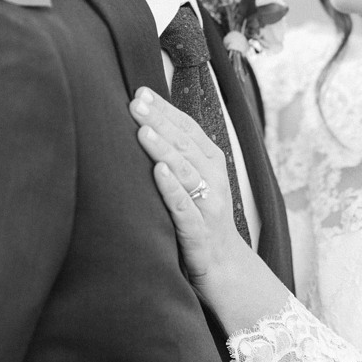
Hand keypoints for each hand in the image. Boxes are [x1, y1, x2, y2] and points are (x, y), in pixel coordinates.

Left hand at [130, 87, 249, 285]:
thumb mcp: (196, 185)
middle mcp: (214, 182)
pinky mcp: (199, 234)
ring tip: (143, 131)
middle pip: (186, 146)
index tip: (142, 92)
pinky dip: (172, 190)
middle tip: (135, 103)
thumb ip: (180, 158)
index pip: (189, 130)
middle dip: (160, 122)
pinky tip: (159, 173)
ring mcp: (209, 207)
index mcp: (213, 166)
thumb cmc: (204, 222)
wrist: (227, 270)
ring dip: (165, 150)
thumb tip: (148, 125)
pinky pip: (185, 209)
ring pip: (186, 173)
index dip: (167, 110)